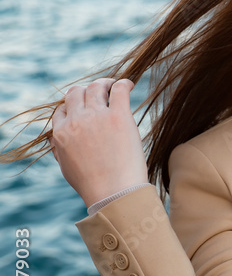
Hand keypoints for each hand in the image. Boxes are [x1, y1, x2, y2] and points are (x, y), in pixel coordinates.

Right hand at [51, 78, 149, 207]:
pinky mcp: (118, 116)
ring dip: (105, 83)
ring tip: (115, 86)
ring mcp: (97, 116)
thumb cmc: (93, 184)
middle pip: (76, 92)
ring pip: (96, 87)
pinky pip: (119, 90)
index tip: (86, 108)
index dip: (73, 106)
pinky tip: (130, 85)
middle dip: (86, 90)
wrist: (114, 192)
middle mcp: (76, 120)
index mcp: (61, 133)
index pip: (62, 109)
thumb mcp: (67, 167)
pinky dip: (124, 83)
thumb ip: (60, 150)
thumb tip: (58, 140)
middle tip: (101, 91)